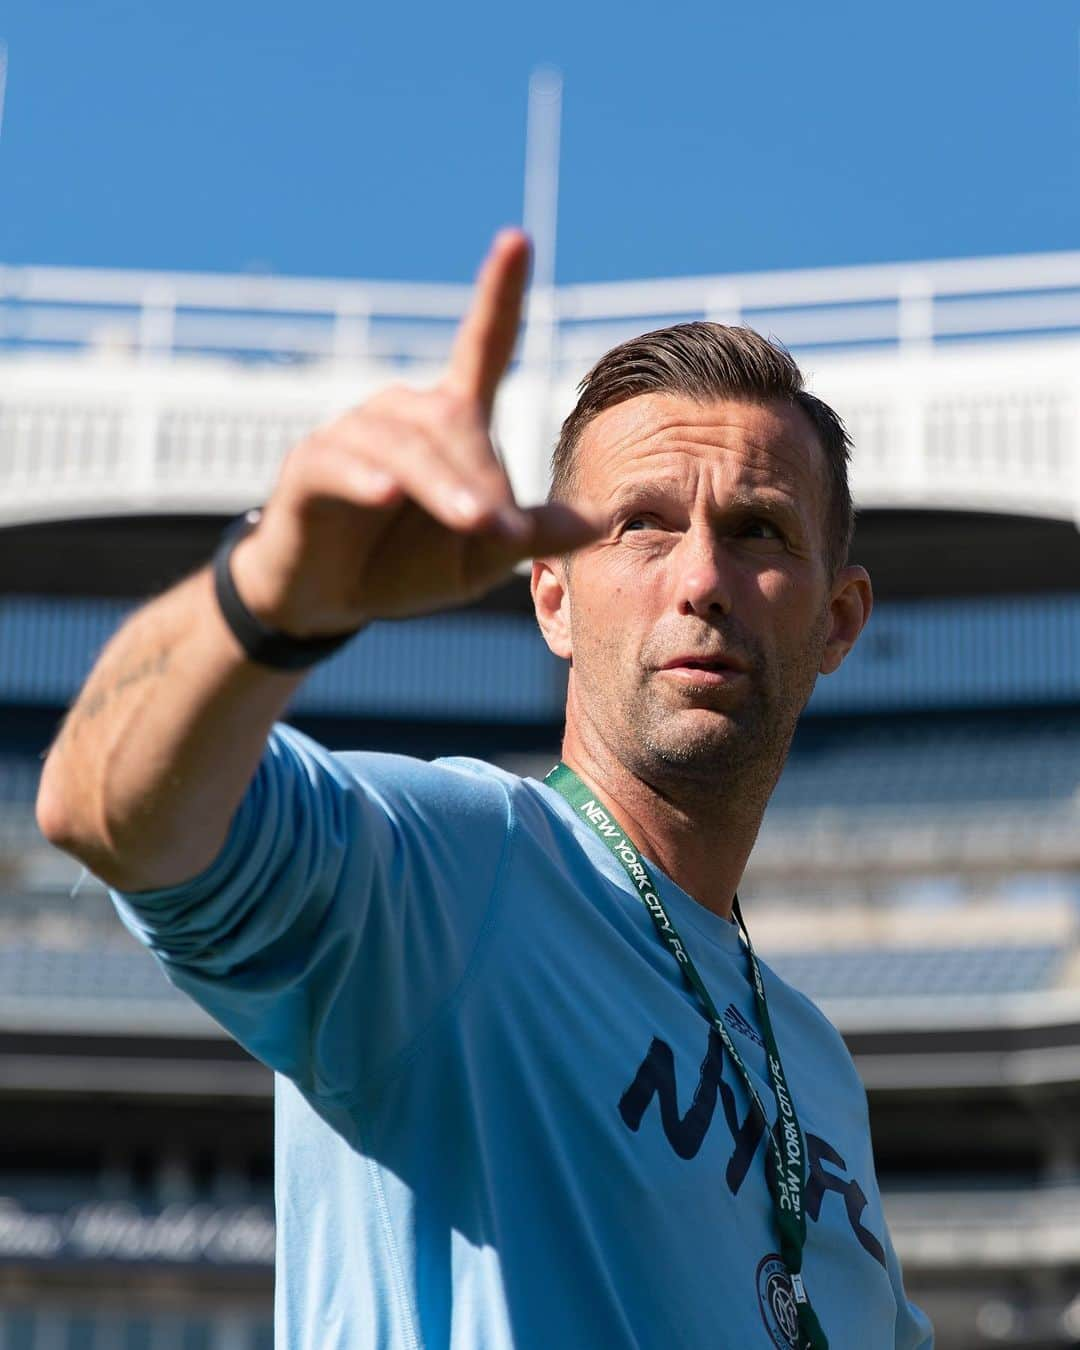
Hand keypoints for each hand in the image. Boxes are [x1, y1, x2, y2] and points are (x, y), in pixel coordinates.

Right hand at [230, 230, 598, 636]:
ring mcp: (352, 434)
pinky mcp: (310, 466)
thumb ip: (529, 534)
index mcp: (451, 422)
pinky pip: (341, 463)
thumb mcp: (478, 556)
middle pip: (453, 422)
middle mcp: (401, 412)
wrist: (328, 597)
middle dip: (482, 477)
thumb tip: (597, 521)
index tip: (517, 240)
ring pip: (405, 446)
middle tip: (507, 533)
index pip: (481, 346)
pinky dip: (365, 477)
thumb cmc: (406, 564)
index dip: (498, 295)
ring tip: (474, 525)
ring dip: (442, 486)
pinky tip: (387, 494)